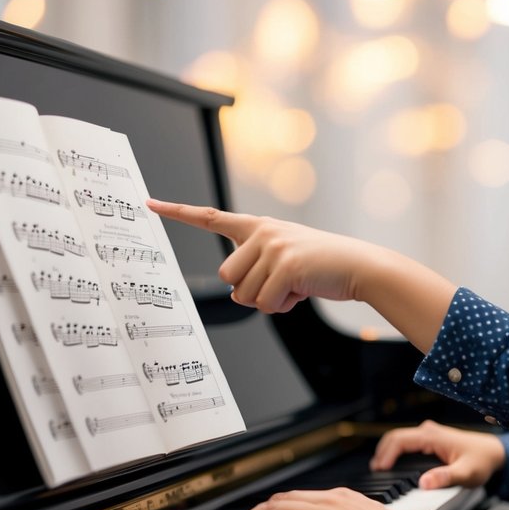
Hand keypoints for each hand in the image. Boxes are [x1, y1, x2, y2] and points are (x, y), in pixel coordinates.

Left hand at [147, 199, 369, 313]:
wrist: (359, 266)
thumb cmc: (322, 266)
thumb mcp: (284, 263)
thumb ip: (255, 272)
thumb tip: (237, 295)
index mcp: (258, 226)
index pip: (211, 217)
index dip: (178, 212)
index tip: (149, 203)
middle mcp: (262, 232)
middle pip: (227, 275)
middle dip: (251, 289)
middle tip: (280, 284)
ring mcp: (273, 247)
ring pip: (244, 293)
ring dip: (268, 299)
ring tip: (295, 286)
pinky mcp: (286, 265)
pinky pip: (265, 303)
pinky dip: (282, 306)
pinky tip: (301, 292)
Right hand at [371, 420, 506, 489]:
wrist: (496, 453)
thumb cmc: (483, 460)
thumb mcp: (466, 473)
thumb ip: (446, 478)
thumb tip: (424, 484)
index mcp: (433, 436)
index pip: (399, 440)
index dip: (386, 455)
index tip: (379, 470)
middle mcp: (429, 431)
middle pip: (395, 438)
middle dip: (382, 453)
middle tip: (375, 473)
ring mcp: (430, 434)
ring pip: (400, 440)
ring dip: (388, 452)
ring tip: (380, 471)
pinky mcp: (431, 440)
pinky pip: (407, 443)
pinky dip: (396, 453)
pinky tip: (394, 466)